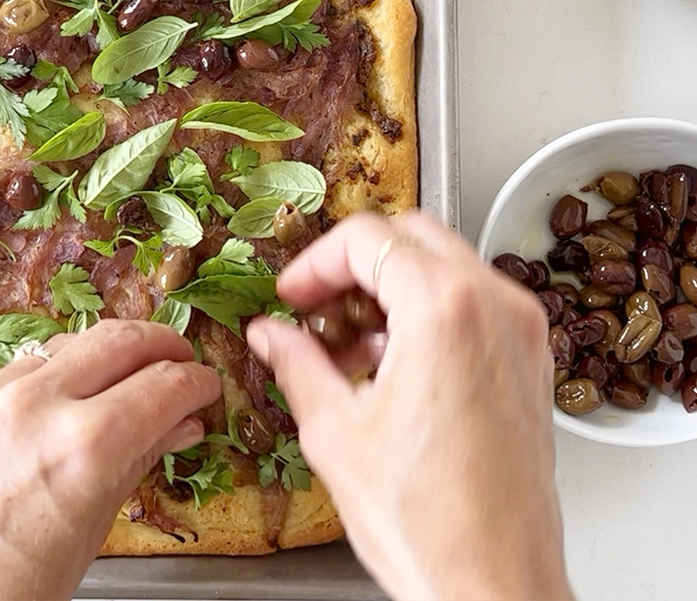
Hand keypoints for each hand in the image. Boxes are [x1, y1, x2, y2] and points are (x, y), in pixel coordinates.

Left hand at [0, 319, 221, 600]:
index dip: (196, 383)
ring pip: (72, 342)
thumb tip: (182, 424)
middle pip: (120, 340)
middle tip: (183, 362)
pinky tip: (77, 392)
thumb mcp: (92, 531)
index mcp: (83, 449)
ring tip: (135, 374)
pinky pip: (27, 364)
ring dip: (112, 350)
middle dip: (162, 345)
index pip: (163, 386)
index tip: (207, 387)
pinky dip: (63, 369)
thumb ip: (139, 462)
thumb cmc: (10, 591)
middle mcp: (36, 406)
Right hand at [247, 211, 571, 600]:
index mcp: (445, 310)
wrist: (495, 586)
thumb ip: (297, 364)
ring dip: (391, 287)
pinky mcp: (532, 365)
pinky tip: (389, 365)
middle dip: (353, 263)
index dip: (314, 262)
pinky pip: (475, 306)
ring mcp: (523, 335)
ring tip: (346, 344)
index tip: (290, 296)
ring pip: (447, 266)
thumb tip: (270, 335)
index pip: (368, 238)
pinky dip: (427, 313)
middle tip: (312, 305)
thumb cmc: (429, 523)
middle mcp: (496, 308)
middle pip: (413, 236)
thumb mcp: (335, 432)